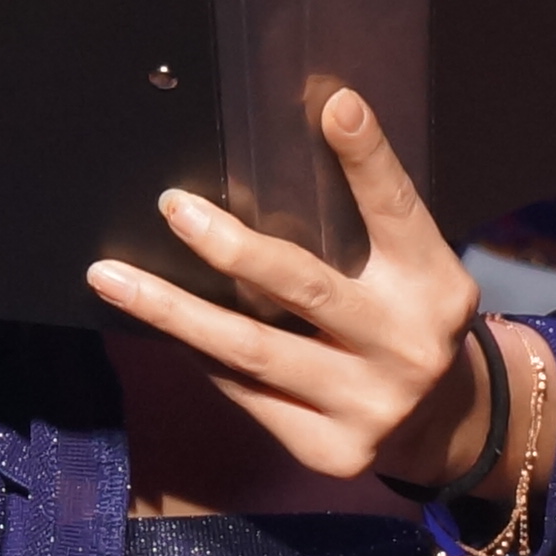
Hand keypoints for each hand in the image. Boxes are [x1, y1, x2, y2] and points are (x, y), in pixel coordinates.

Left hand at [84, 84, 491, 490]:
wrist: (444, 426)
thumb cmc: (404, 319)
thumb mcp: (408, 266)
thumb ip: (365, 222)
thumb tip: (292, 140)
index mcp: (436, 286)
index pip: (398, 212)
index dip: (368, 159)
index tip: (335, 105)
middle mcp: (407, 346)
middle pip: (303, 287)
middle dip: (229, 247)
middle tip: (172, 207)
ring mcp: (369, 405)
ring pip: (250, 350)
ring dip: (172, 311)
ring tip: (111, 278)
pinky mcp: (332, 450)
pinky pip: (245, 391)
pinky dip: (200, 354)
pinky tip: (164, 326)